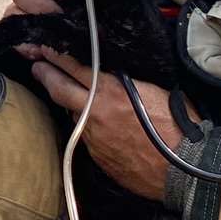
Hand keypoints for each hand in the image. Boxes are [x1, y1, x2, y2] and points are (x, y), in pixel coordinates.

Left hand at [16, 46, 181, 202]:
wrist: (183, 170)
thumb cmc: (178, 127)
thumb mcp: (154, 92)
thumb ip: (128, 84)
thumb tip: (114, 78)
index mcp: (110, 93)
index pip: (74, 68)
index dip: (55, 56)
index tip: (42, 49)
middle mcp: (95, 115)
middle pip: (59, 90)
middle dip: (45, 75)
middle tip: (37, 67)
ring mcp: (93, 138)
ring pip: (74, 116)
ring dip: (73, 106)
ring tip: (73, 97)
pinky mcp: (98, 158)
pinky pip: (87, 138)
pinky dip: (89, 129)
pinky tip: (99, 127)